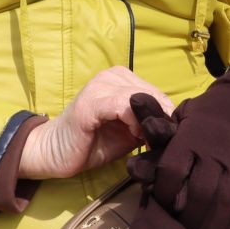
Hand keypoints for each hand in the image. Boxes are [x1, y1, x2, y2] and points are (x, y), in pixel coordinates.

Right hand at [18, 67, 173, 180]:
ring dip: (149, 123)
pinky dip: (135, 122)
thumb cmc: (92, 143)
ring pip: (142, 98)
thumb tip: (175, 127)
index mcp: (122, 79)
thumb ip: (148, 124)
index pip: (158, 94)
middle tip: (160, 143)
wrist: (54, 152)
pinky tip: (134, 137)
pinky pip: (124, 106)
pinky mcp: (92, 101)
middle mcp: (112, 76)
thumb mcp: (128, 132)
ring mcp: (100, 85)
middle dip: (161, 121)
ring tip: (145, 142)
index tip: (169, 138)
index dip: (167, 117)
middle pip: (154, 95)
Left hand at [127, 64, 229, 228]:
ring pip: (223, 204)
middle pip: (198, 194)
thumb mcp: (185, 115)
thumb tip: (135, 167)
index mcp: (191, 136)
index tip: (163, 208)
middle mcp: (215, 151)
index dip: (163, 194)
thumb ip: (163, 141)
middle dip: (188, 222)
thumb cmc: (214, 112)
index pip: (170, 171)